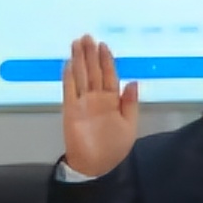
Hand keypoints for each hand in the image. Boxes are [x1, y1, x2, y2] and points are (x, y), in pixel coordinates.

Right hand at [61, 35, 140, 176]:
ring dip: (79, 60)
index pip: (109, 75)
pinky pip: (69, 91)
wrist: (95, 166)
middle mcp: (97, 98)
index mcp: (112, 100)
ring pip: (81, 76)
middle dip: (90, 54)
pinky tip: (69, 64)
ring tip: (76, 44)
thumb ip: (130, 103)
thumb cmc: (113, 147)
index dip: (106, 60)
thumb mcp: (129, 125)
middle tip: (87, 37)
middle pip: (93, 71)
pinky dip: (69, 77)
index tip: (103, 45)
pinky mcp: (71, 110)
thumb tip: (133, 81)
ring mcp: (83, 103)